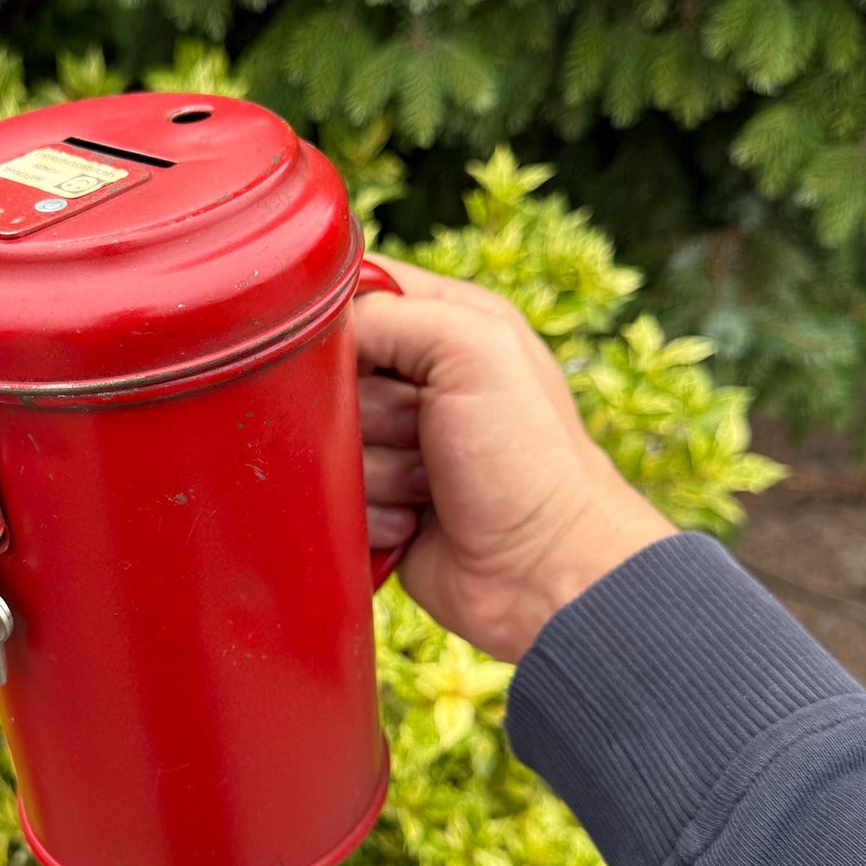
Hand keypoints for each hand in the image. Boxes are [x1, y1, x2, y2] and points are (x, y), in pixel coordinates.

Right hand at [356, 258, 675, 661]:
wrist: (543, 571)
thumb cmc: (527, 456)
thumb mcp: (472, 347)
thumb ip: (390, 314)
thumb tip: (322, 334)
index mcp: (449, 325)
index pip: (357, 294)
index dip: (345, 326)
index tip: (367, 359)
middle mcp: (420, 379)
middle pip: (328, 375)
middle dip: (369, 410)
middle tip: (425, 430)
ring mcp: (395, 445)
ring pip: (324, 441)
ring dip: (375, 469)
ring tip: (431, 485)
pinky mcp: (378, 503)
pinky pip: (330, 498)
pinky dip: (370, 514)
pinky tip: (418, 521)